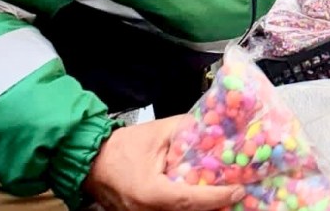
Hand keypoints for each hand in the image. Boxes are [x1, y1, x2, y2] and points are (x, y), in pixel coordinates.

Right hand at [84, 116, 244, 210]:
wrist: (92, 161)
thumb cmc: (121, 147)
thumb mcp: (158, 132)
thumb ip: (187, 129)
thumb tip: (214, 126)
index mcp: (150, 192)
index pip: (190, 200)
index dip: (217, 196)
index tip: (237, 189)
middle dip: (215, 204)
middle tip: (237, 192)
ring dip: (202, 206)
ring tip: (223, 195)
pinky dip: (188, 207)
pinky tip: (203, 198)